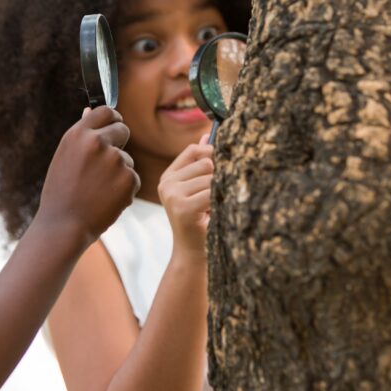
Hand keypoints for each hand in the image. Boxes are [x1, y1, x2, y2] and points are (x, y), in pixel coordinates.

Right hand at [37, 106, 139, 245]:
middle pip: (123, 130)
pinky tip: (106, 201)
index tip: (114, 127)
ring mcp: (115, 160)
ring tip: (97, 191)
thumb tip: (89, 110)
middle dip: (119, 144)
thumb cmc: (61, 193)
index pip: (106, 111)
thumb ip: (82, 135)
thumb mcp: (65, 157)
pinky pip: (133, 179)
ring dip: (119, 173)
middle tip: (105, 167)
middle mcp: (97, 142)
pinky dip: (124, 190)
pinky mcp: (128, 179)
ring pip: (127, 159)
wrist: (63, 226)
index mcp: (79, 134)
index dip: (113, 119)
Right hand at [157, 134, 212, 258]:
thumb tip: (206, 136)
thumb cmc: (201, 221)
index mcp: (169, 177)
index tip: (223, 167)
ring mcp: (173, 195)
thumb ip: (200, 164)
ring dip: (221, 191)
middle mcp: (167, 184)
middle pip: (206, 162)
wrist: (193, 254)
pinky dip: (221, 200)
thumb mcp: (198, 190)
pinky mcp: (183, 207)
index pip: (193, 150)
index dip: (212, 153)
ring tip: (216, 207)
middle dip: (219, 176)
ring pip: (211, 177)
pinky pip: (213, 192)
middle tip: (219, 196)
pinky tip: (216, 213)